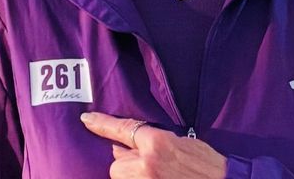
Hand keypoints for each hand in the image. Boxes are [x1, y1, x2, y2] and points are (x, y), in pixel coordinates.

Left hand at [81, 112, 226, 178]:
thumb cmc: (206, 163)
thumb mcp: (181, 141)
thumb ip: (153, 139)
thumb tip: (130, 140)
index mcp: (157, 142)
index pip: (122, 129)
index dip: (102, 124)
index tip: (86, 119)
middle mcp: (147, 163)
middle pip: (117, 160)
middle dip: (126, 161)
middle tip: (147, 163)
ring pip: (121, 176)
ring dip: (130, 175)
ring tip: (154, 173)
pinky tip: (154, 177)